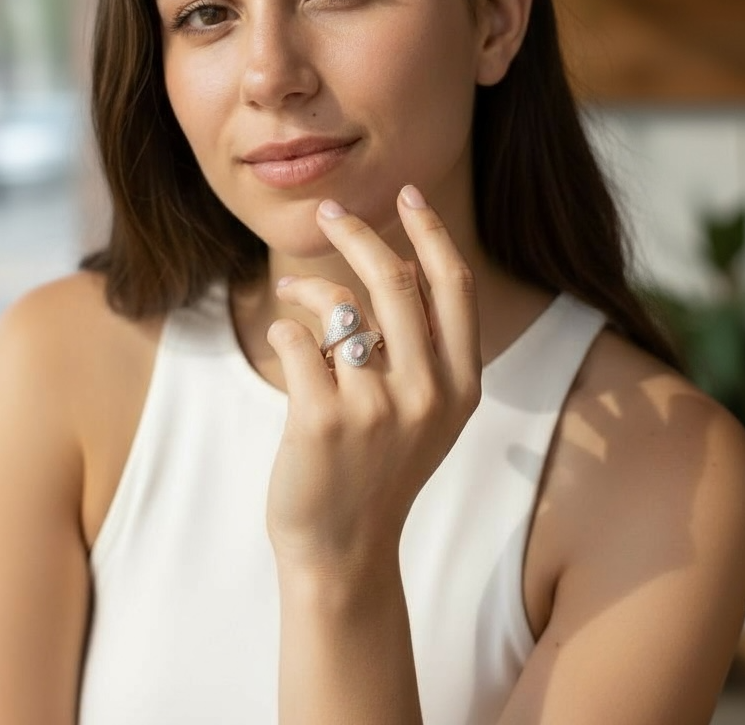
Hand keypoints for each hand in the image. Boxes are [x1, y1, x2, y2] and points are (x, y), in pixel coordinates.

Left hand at [265, 184, 481, 578]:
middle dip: (358, 233)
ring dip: (308, 287)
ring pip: (339, 305)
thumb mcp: (428, 413)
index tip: (409, 195)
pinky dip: (284, 330)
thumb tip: (397, 263)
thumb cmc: (381, 468)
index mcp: (461, 385)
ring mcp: (375, 407)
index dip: (431, 233)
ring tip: (293, 293)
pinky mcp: (322, 420)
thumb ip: (425, 348)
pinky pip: (295, 340)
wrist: (344, 549)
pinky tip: (284, 344)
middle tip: (332, 211)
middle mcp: (427, 392)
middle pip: (393, 280)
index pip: (453, 286)